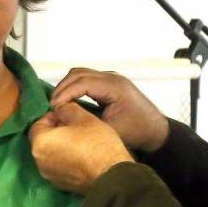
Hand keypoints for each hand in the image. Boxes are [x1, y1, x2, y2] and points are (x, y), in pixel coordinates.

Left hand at [29, 102, 133, 194]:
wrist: (112, 175)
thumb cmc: (97, 143)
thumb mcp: (83, 117)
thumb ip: (66, 109)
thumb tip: (59, 109)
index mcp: (40, 143)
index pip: (37, 123)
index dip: (52, 116)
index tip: (66, 115)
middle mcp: (39, 162)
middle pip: (43, 140)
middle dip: (56, 131)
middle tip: (75, 127)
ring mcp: (49, 176)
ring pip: (51, 154)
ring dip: (61, 146)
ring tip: (80, 141)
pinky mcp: (60, 185)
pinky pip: (59, 167)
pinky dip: (66, 159)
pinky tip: (82, 156)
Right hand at [51, 68, 169, 151]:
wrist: (156, 131)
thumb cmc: (137, 132)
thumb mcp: (111, 131)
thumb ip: (87, 123)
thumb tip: (63, 118)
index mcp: (114, 87)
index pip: (82, 82)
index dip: (64, 93)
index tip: (53, 108)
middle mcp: (112, 78)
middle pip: (78, 74)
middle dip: (62, 88)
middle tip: (51, 107)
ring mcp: (111, 78)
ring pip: (81, 74)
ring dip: (67, 87)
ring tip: (57, 105)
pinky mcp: (109, 84)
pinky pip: (86, 79)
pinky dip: (74, 87)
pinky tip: (68, 102)